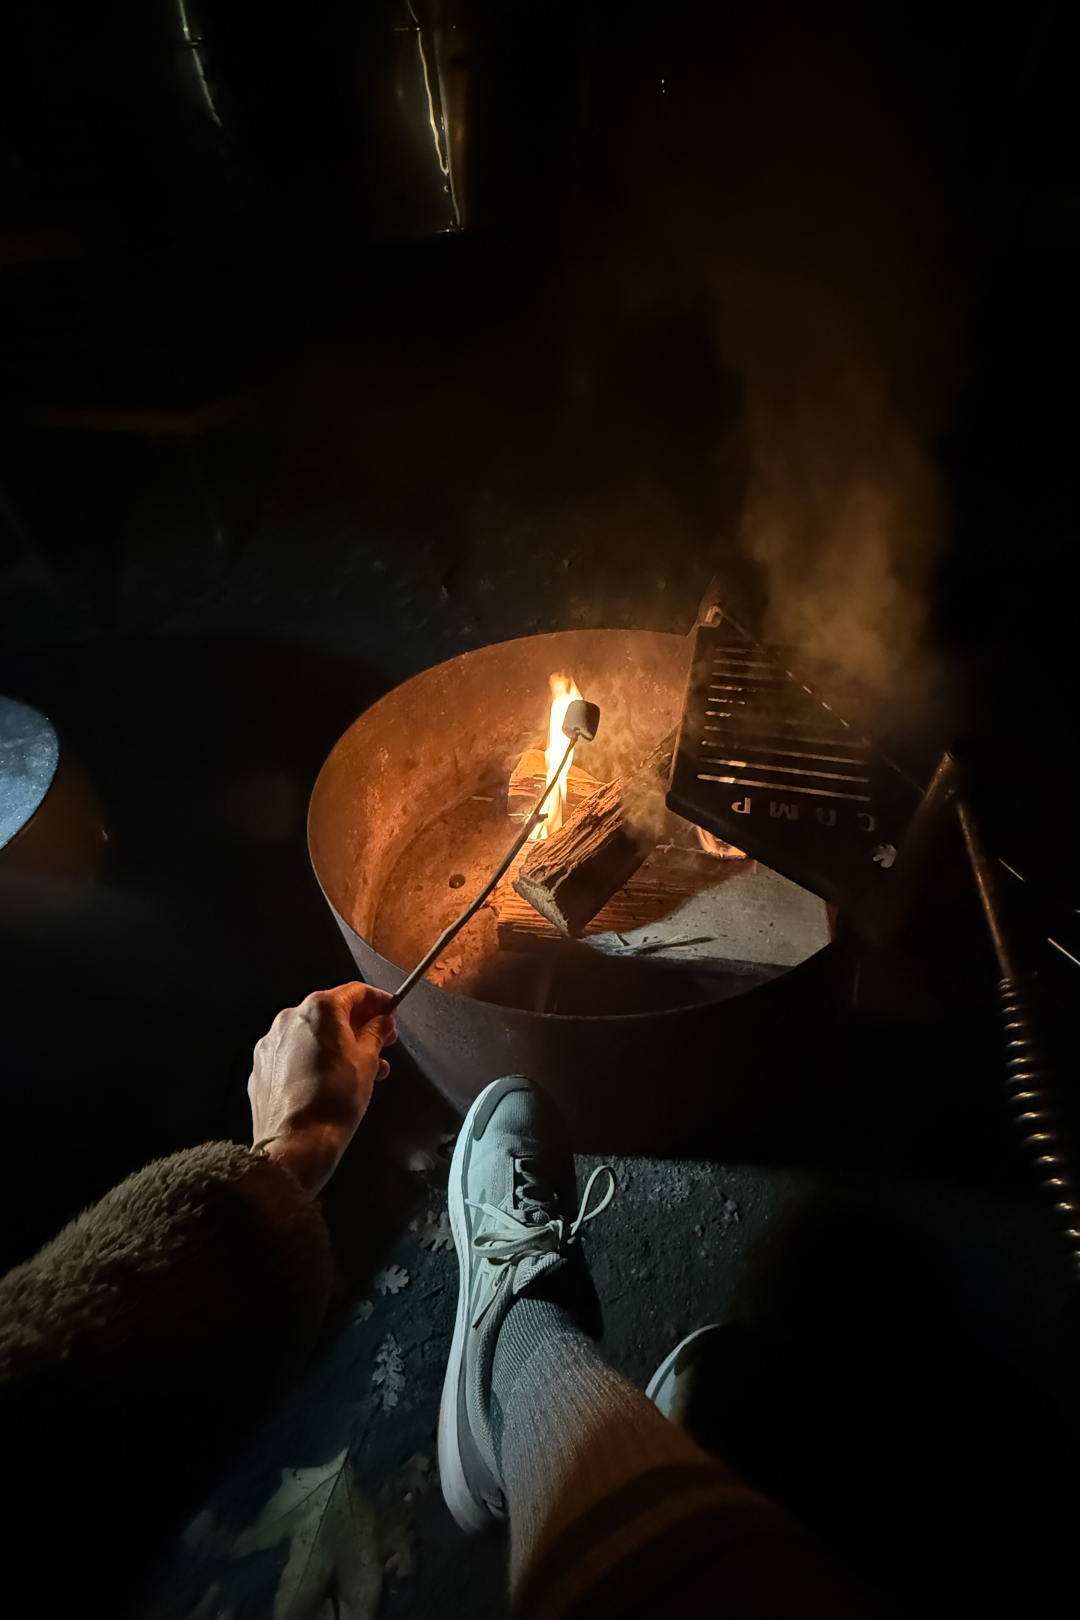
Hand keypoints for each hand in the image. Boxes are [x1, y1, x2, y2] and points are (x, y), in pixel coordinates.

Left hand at [248, 982, 397, 1199]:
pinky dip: (312, 1059)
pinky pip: (292, 1053)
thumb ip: (376, 1033)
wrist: (296, 1145)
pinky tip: (328, 1081)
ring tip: (360, 1069)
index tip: (390, 1012)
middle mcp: (290, 1017)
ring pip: (311, 1034)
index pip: (355, 992)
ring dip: (337, 1044)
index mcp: (319, 1009)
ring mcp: (271, 1041)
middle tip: (380, 1044)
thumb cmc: (336, 1100)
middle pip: (331, 1011)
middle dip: (358, 1026)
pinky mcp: (260, 1065)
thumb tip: (382, 1020)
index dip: (378, 1001)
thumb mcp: (367, 1062)